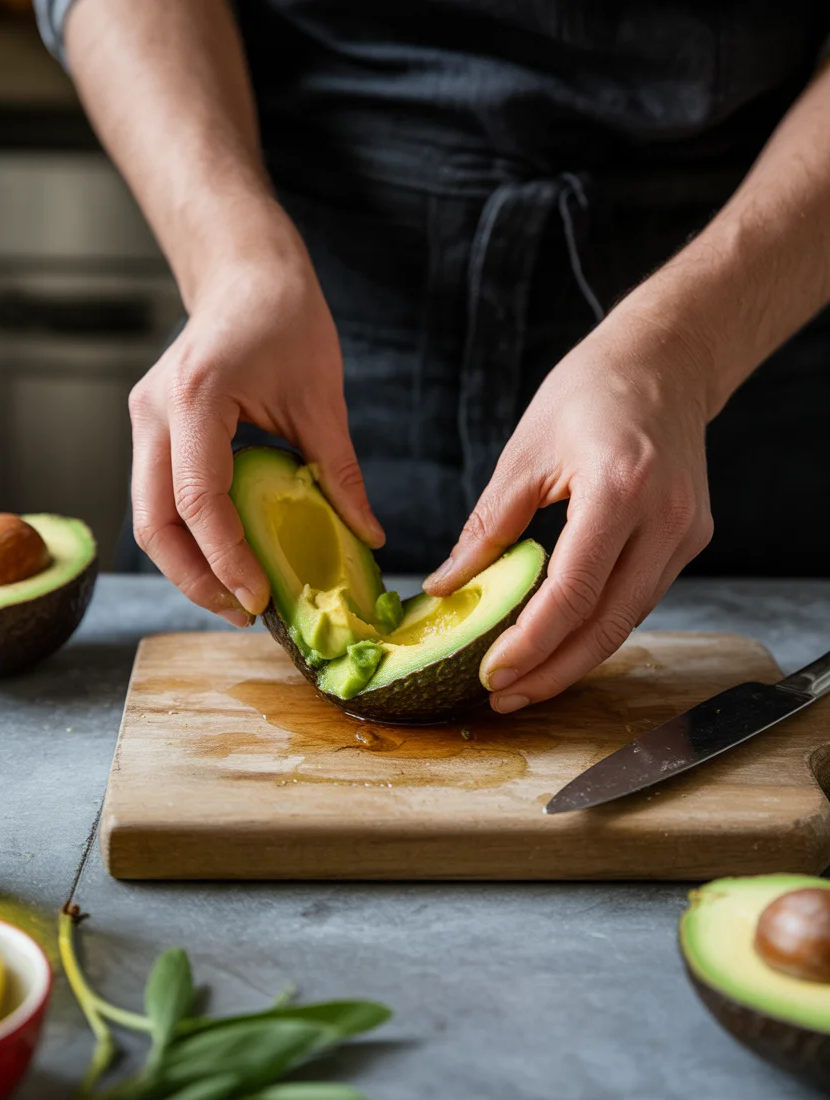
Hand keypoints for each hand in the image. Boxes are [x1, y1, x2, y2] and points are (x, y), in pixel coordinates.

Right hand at [127, 201, 383, 623]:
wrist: (243, 272)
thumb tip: (368, 537)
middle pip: (153, 523)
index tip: (260, 599)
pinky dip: (186, 536)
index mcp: (196, 399)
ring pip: (146, 517)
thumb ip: (339, 472)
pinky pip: (157, 497)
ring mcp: (144, 420)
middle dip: (195, 579)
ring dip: (186, 565)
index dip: (226, 559)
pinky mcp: (150, 428)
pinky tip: (225, 556)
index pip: (198, 501)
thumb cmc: (285, 318)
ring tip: (236, 595)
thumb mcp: (322, 398)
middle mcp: (154, 412)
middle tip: (244, 613)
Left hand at [423, 322, 713, 710]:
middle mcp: (666, 519)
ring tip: (524, 680)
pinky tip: (560, 640)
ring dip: (575, 658)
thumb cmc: (592, 391)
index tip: (492, 672)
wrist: (665, 361)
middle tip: (504, 697)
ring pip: (628, 620)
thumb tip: (448, 585)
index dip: (531, 643)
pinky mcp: (691, 539)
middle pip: (608, 624)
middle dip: (553, 672)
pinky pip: (639, 597)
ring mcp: (687, 533)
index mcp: (621, 489)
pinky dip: (598, 625)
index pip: (574, 592)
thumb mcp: (525, 453)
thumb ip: (487, 526)